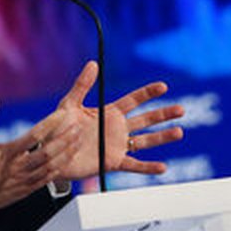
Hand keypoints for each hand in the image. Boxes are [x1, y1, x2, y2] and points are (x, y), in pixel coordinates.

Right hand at [0, 96, 80, 215]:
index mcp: (7, 153)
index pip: (34, 135)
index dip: (51, 123)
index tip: (63, 113)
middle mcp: (18, 167)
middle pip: (49, 152)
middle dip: (66, 139)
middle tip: (79, 127)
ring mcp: (23, 181)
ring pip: (51, 167)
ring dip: (66, 154)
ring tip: (78, 142)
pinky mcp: (24, 191)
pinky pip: (46, 180)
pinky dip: (58, 169)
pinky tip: (65, 162)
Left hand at [55, 61, 184, 180]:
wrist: (50, 153)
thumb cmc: (57, 128)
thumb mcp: (69, 104)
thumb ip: (82, 85)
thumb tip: (93, 64)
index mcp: (109, 113)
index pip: (134, 100)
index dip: (148, 93)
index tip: (163, 86)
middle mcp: (117, 129)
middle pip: (146, 119)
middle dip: (163, 114)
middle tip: (181, 109)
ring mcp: (116, 146)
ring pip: (145, 141)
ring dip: (162, 137)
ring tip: (179, 132)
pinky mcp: (112, 162)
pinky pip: (134, 164)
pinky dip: (148, 167)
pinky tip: (163, 166)